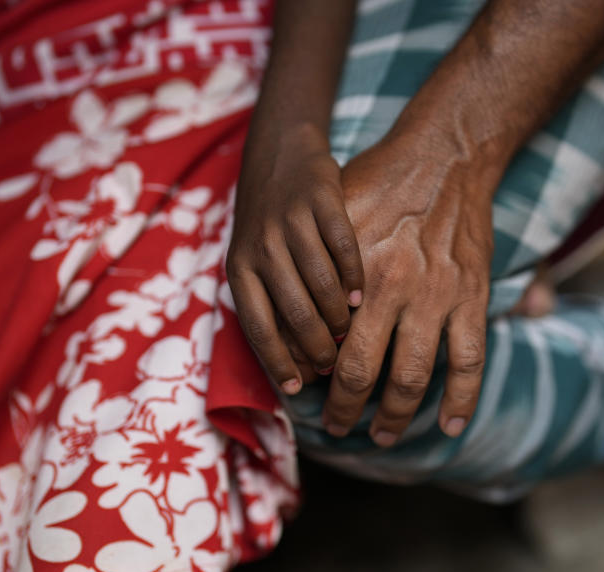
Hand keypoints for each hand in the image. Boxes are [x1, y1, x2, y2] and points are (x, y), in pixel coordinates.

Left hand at [227, 124, 363, 392]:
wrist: (280, 152)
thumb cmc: (269, 223)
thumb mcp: (254, 260)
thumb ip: (270, 304)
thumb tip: (292, 365)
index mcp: (239, 266)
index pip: (257, 326)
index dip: (277, 360)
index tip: (298, 386)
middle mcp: (261, 245)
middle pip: (294, 312)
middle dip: (318, 347)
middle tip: (335, 364)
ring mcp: (291, 221)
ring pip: (321, 285)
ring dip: (339, 317)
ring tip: (350, 331)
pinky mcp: (321, 199)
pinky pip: (343, 248)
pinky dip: (356, 276)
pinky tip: (363, 294)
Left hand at [322, 131, 495, 445]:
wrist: (442, 157)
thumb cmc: (377, 183)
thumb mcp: (331, 217)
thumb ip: (314, 266)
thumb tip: (292, 314)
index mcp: (352, 274)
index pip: (324, 344)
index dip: (311, 376)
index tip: (306, 393)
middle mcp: (392, 291)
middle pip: (362, 372)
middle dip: (345, 409)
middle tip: (335, 428)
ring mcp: (437, 297)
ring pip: (413, 376)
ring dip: (394, 415)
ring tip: (381, 436)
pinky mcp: (471, 298)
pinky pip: (469, 360)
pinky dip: (461, 399)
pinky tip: (448, 426)